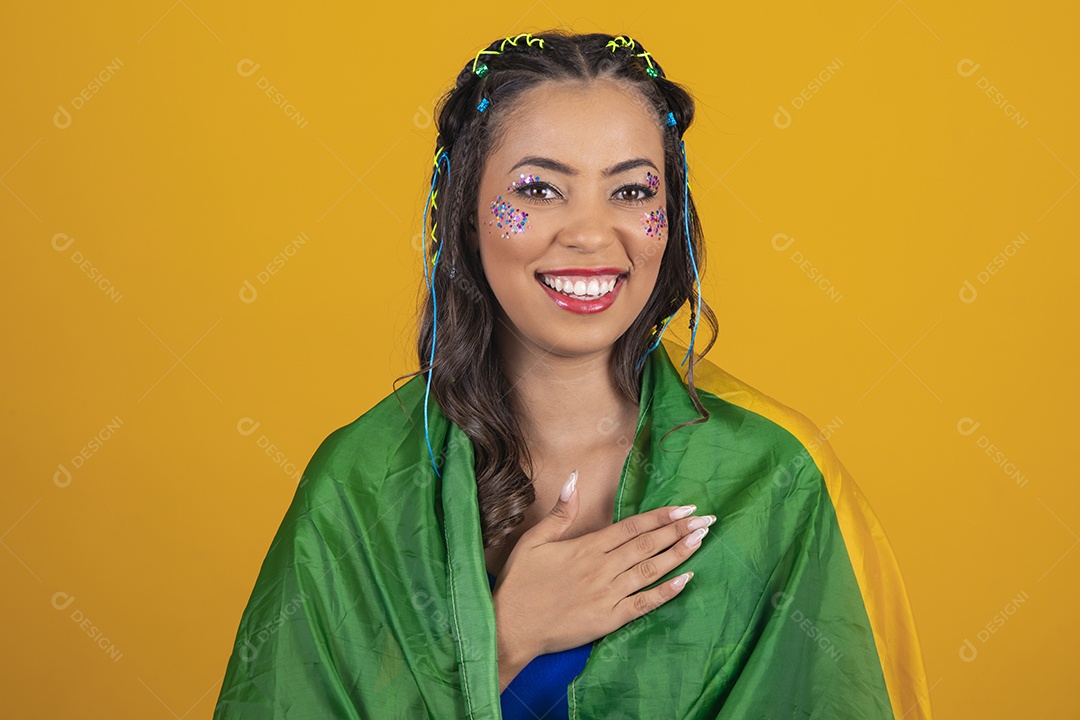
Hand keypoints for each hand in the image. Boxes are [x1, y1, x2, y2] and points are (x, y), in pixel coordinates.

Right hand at [491, 469, 712, 686]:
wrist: (511, 628)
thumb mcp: (533, 540)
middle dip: (679, 530)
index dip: (660, 516)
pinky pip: (643, 604)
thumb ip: (559, 512)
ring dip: (678, 554)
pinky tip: (685, 580)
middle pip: (648, 545)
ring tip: (701, 540)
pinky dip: (666, 592)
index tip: (684, 507)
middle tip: (706, 520)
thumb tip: (573, 478)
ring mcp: (608, 595)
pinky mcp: (609, 619)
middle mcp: (602, 568)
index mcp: (586, 547)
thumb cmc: (520, 583)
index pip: (632, 527)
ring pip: (651, 570)